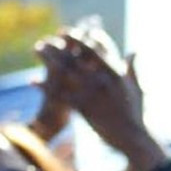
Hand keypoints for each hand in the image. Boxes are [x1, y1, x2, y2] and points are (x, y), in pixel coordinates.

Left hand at [32, 27, 164, 170]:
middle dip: (62, 42)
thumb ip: (133, 68)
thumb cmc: (135, 114)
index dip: (84, 36)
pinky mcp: (84, 107)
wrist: (132, 138)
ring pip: (66, 70)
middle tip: (51, 36)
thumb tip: (133, 50)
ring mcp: (93, 93)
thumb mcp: (137, 88)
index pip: (99, 46)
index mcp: (116, 72)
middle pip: (78, 53)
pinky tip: (33, 81)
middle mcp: (104, 79)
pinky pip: (60, 94)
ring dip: (49, 57)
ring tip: (37, 49)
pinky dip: (45, 87)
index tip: (73, 32)